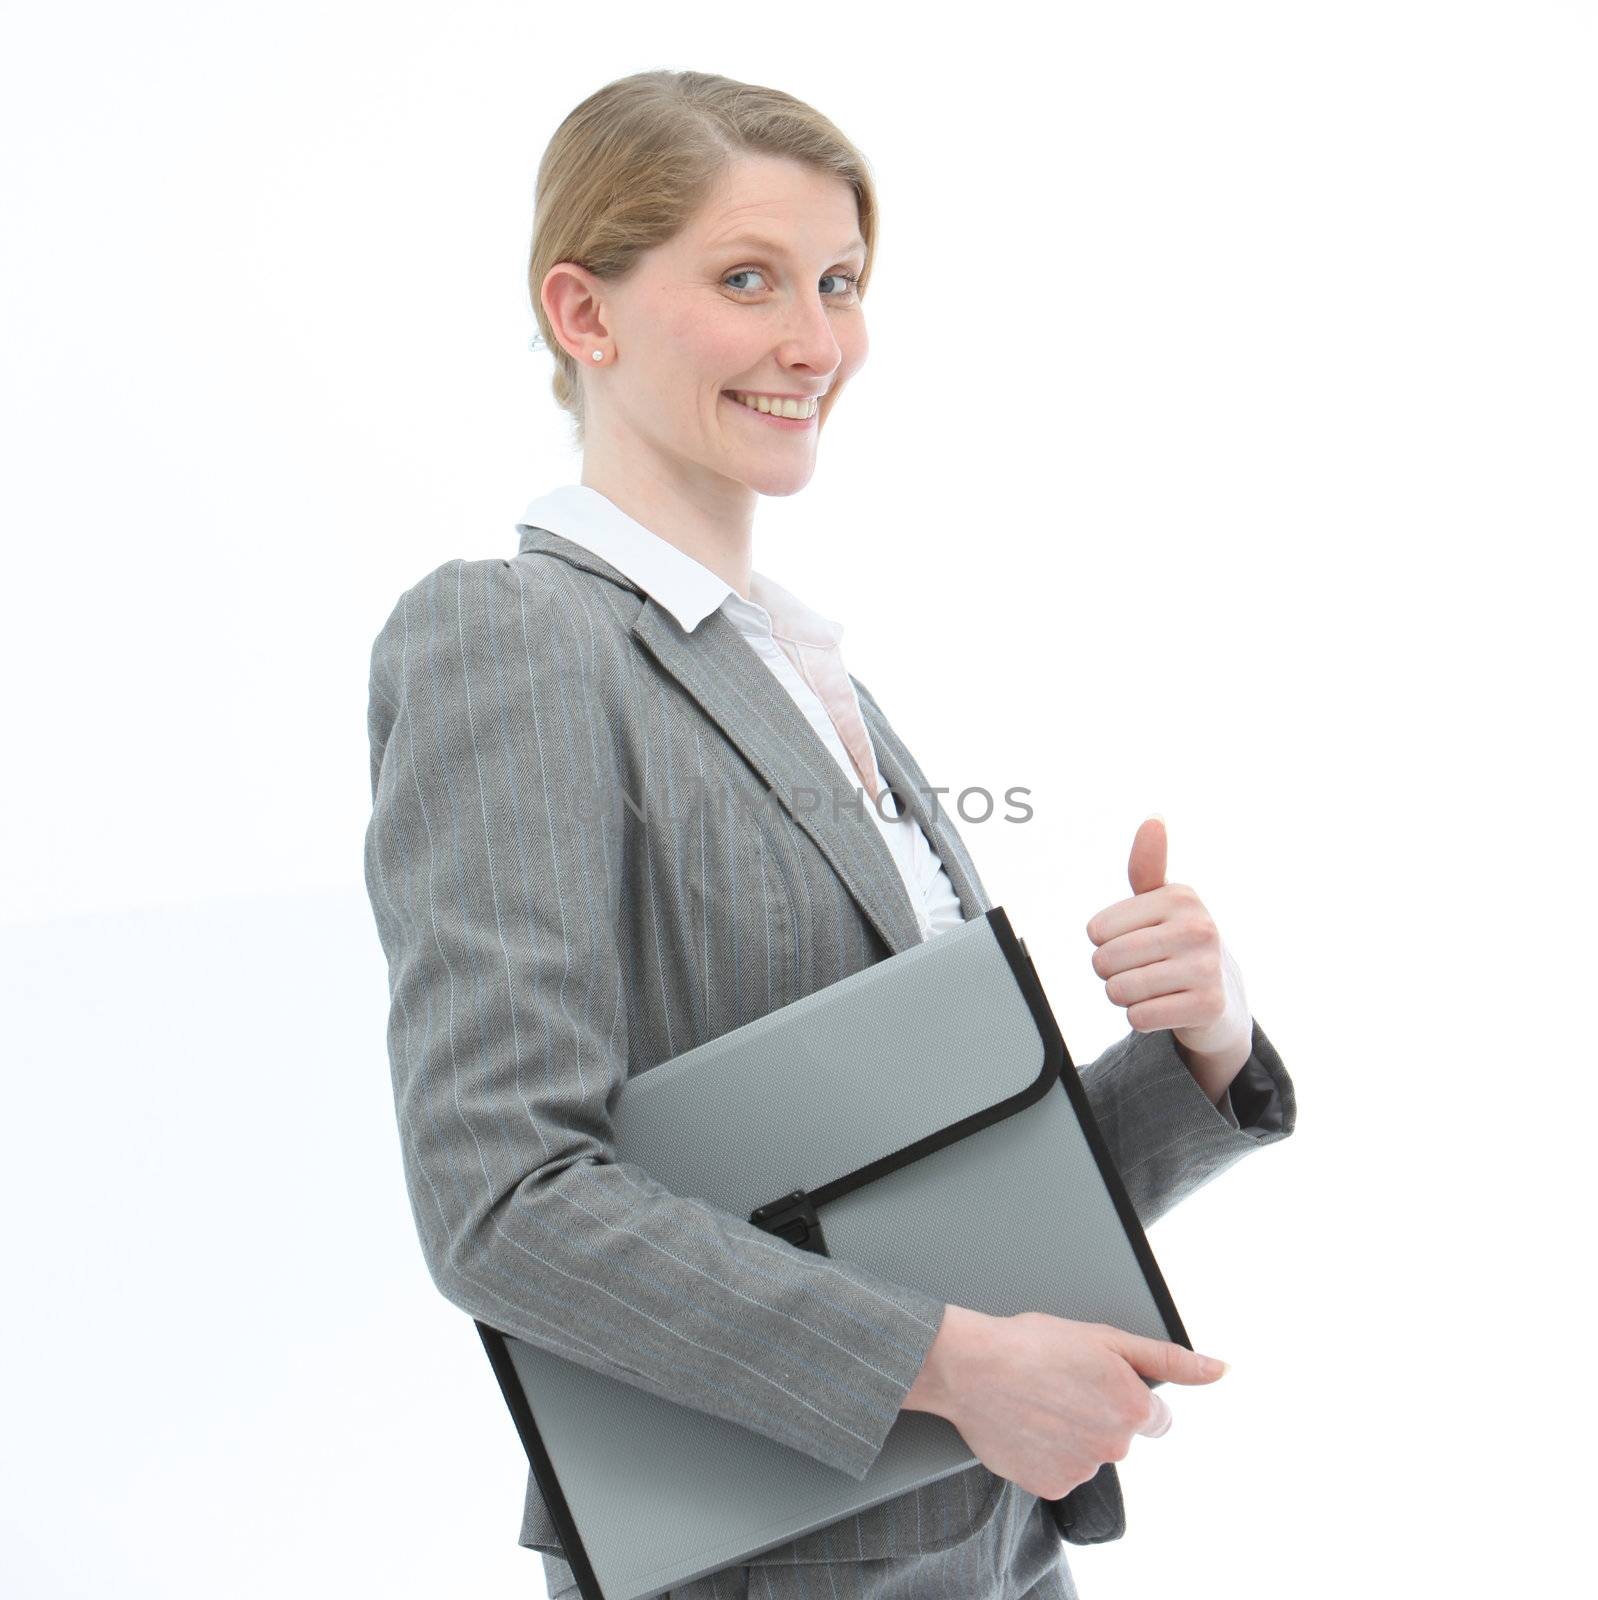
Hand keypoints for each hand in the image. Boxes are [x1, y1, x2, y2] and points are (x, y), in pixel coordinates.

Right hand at [903, 1305, 1228, 1499]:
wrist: (970, 1367)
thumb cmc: (1032, 1344)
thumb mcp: (1105, 1337)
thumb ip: (1168, 1358)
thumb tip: (1219, 1370)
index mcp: (1132, 1408)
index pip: (1156, 1417)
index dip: (1126, 1395)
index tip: (1097, 1382)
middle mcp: (1113, 1447)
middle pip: (1120, 1435)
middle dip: (1098, 1413)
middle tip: (1061, 1384)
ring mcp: (1081, 1471)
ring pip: (1088, 1453)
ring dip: (1071, 1433)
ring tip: (1038, 1401)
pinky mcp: (1050, 1486)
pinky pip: (1059, 1471)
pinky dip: (1047, 1452)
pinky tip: (1027, 1424)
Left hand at [1084, 816, 1251, 1078]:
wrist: (1224, 997)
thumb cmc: (1179, 941)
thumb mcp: (1162, 901)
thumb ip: (1148, 864)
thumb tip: (1154, 819)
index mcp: (1180, 896)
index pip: (1096, 931)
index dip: (1104, 943)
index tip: (1135, 941)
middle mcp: (1198, 926)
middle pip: (1105, 961)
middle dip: (1112, 973)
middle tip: (1142, 969)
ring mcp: (1207, 966)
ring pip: (1119, 991)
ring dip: (1125, 997)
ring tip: (1152, 988)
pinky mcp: (1208, 1006)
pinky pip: (1139, 1017)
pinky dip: (1141, 1018)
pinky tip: (1164, 1007)